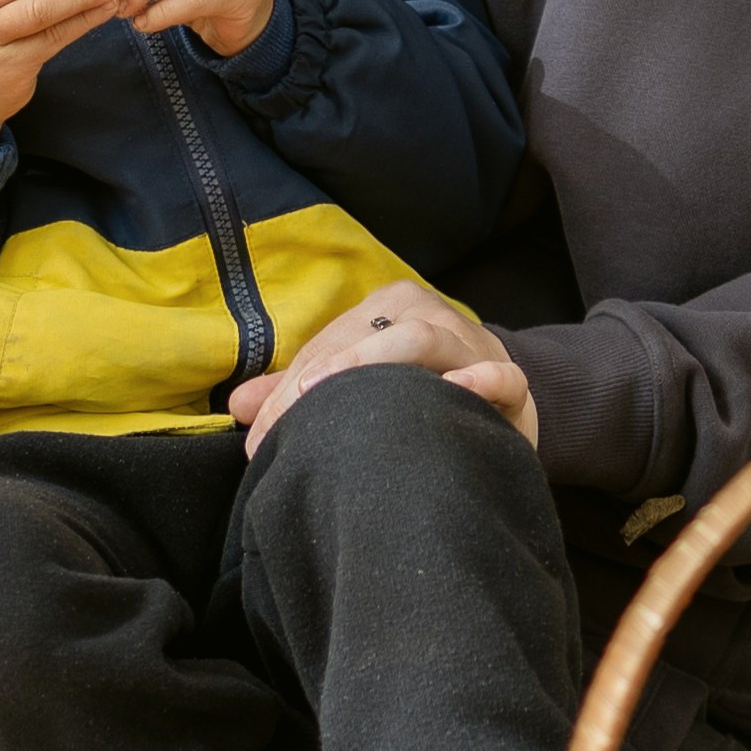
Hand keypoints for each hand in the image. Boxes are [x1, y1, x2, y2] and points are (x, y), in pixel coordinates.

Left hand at [227, 277, 536, 451]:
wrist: (505, 396)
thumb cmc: (419, 388)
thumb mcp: (360, 381)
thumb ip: (302, 390)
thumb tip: (238, 406)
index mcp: (389, 307)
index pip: (330, 343)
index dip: (289, 392)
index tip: (259, 442)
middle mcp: (428, 313)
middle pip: (370, 338)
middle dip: (325, 381)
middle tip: (290, 430)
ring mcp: (472, 342)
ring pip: (424, 340)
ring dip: (381, 364)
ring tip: (341, 398)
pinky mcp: (513, 379)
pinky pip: (501, 375)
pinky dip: (478, 381)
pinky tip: (455, 393)